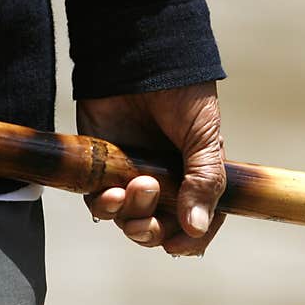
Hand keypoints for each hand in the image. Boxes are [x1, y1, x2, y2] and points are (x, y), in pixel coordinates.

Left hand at [76, 81, 226, 255]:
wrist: (140, 60)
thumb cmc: (181, 95)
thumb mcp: (205, 138)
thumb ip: (204, 181)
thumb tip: (197, 227)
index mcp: (196, 178)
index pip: (197, 224)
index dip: (190, 240)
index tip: (179, 244)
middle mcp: (165, 184)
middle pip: (159, 231)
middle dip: (153, 230)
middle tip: (150, 202)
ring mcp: (131, 178)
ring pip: (129, 221)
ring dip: (132, 215)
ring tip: (136, 185)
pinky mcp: (102, 169)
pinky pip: (100, 205)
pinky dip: (105, 207)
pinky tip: (110, 193)